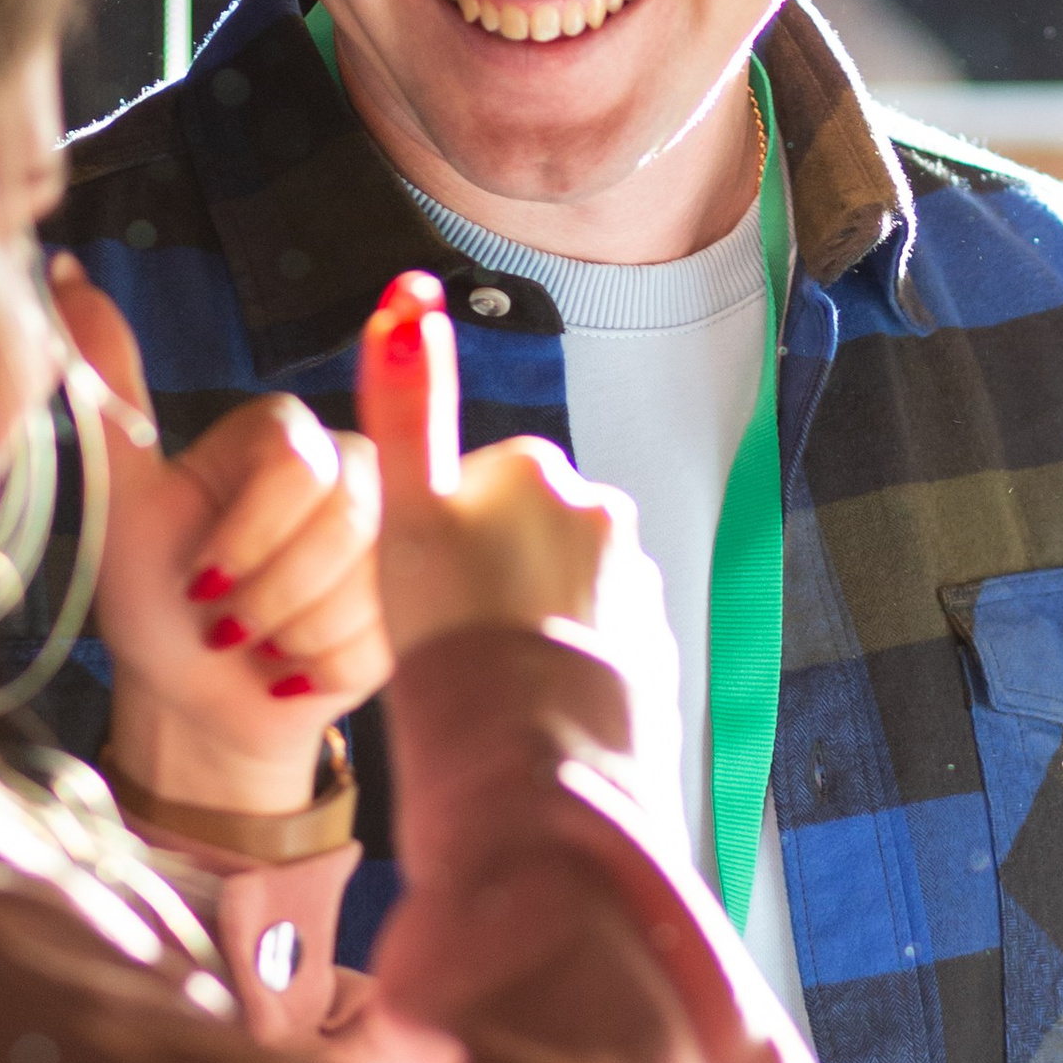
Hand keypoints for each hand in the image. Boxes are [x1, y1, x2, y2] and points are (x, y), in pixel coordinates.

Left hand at [55, 259, 387, 815]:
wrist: (195, 702)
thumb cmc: (159, 600)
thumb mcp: (125, 500)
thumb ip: (111, 392)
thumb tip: (64, 272)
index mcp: (288, 437)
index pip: (299, 464)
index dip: (247, 533)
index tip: (199, 573)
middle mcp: (354, 473)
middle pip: (343, 520)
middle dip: (266, 590)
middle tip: (224, 613)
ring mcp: (392, 541)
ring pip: (365, 582)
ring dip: (286, 632)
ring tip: (255, 639)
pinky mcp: (416, 605)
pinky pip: (381, 634)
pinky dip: (318, 667)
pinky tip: (293, 665)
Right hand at [360, 274, 680, 815]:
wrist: (531, 767)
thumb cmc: (454, 638)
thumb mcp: (406, 514)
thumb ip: (407, 406)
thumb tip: (408, 296)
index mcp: (540, 470)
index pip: (473, 486)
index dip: (437, 540)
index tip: (424, 590)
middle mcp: (605, 514)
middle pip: (521, 537)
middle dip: (489, 580)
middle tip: (450, 641)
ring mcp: (639, 586)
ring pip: (559, 596)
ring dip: (527, 630)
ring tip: (489, 685)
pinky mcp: (657, 654)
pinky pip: (595, 653)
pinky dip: (564, 676)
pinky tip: (529, 712)